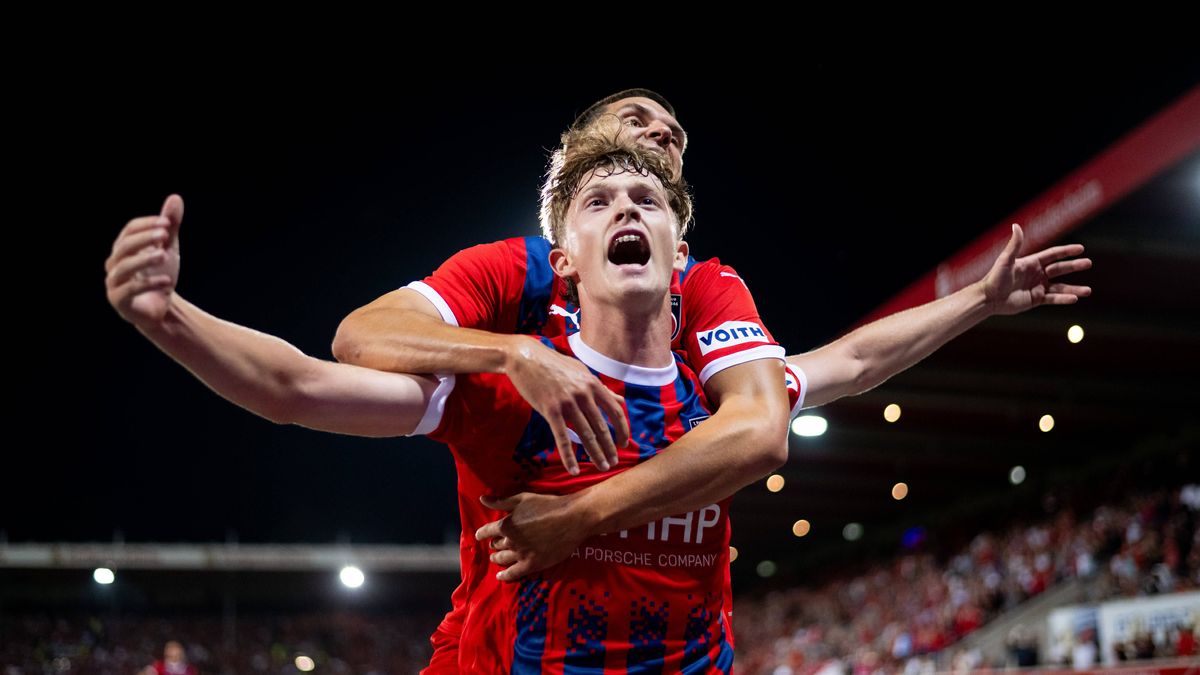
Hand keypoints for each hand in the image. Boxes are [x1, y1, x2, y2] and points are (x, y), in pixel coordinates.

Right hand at [106, 194, 183, 326]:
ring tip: (165, 255)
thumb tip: (175, 197)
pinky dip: (149, 284)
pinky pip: (130, 290)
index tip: (167, 223)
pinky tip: (168, 281)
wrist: (161, 309)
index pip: (129, 230)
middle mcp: (114, 264)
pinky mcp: (119, 301)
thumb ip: (170, 226)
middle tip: (165, 234)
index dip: (146, 225)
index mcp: (123, 249)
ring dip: (145, 259)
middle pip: (124, 246)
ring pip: (125, 268)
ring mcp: (114, 283)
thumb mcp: (168, 249)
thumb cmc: (160, 275)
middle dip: (144, 239)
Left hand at [475, 492, 590, 580]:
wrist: (571, 519)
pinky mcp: (533, 564)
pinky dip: (505, 576)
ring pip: (503, 559)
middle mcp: (510, 541)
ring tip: (497, 558)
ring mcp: (521, 554)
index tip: (479, 535)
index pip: (486, 531)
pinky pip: (514, 574)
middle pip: (496, 546)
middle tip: (495, 545)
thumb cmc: (548, 505)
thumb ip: (501, 501)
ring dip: (498, 558)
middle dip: (494, 545)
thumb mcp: (522, 499)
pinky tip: (500, 576)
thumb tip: (482, 499)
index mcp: (506, 525)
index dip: (481, 533)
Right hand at [504, 338, 629, 474]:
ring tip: (602, 467)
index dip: (622, 430)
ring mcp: (567, 403)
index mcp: (593, 385)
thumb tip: (620, 400)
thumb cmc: (555, 365)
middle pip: (602, 427)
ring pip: (586, 435)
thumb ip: (601, 389)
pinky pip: (562, 438)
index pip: (615, 411)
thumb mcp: (582, 372)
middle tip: (613, 462)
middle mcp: (584, 394)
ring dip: (596, 454)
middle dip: (610, 447)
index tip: (623, 444)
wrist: (527, 358)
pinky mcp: (550, 410)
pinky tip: (574, 469)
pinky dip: (569, 457)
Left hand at [981, 224, 1091, 315]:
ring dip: (1074, 289)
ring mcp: (1037, 287)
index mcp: (1032, 262)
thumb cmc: (994, 277)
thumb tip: (1016, 225)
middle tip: (1088, 263)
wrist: (988, 298)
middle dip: (1074, 266)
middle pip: (1060, 269)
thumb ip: (1015, 245)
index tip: (1081, 248)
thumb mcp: (1005, 260)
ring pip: (1060, 287)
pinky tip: (1074, 299)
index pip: (1053, 254)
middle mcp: (1037, 274)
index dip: (1066, 251)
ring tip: (1088, 291)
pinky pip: (1053, 299)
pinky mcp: (1036, 299)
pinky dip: (1063, 299)